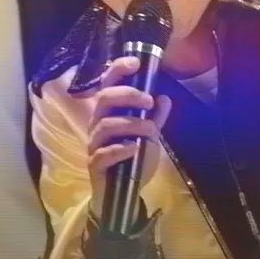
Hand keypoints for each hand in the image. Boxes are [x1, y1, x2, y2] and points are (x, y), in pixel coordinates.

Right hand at [78, 56, 173, 219]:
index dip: (118, 70)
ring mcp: (94, 144)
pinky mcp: (95, 164)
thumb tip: (164, 97)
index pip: (108, 85)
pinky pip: (103, 153)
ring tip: (151, 129)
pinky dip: (119, 149)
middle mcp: (98, 124)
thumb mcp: (149, 139)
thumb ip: (155, 119)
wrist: (122, 196)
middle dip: (127, 95)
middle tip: (148, 101)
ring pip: (105, 125)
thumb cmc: (132, 161)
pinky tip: (134, 149)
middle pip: (104, 99)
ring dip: (130, 124)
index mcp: (109, 113)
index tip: (135, 63)